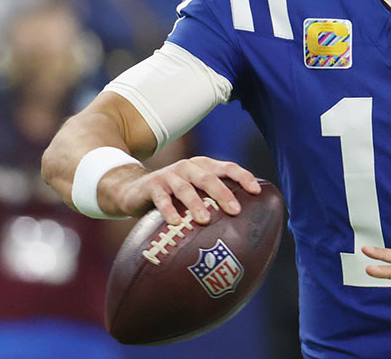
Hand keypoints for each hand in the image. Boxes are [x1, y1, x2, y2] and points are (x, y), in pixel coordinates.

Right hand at [104, 156, 260, 224]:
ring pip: (186, 188)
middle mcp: (188, 167)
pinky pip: (161, 198)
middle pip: (209, 178)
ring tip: (205, 220)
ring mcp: (170, 175)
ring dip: (196, 204)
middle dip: (223, 194)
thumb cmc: (174, 195)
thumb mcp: (195, 192)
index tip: (256, 192)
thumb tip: (244, 223)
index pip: (228, 167)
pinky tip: (175, 222)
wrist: (134, 190)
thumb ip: (214, 200)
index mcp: (204, 166)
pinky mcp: (152, 185)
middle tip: (235, 211)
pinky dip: (169, 210)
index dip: (243, 177)